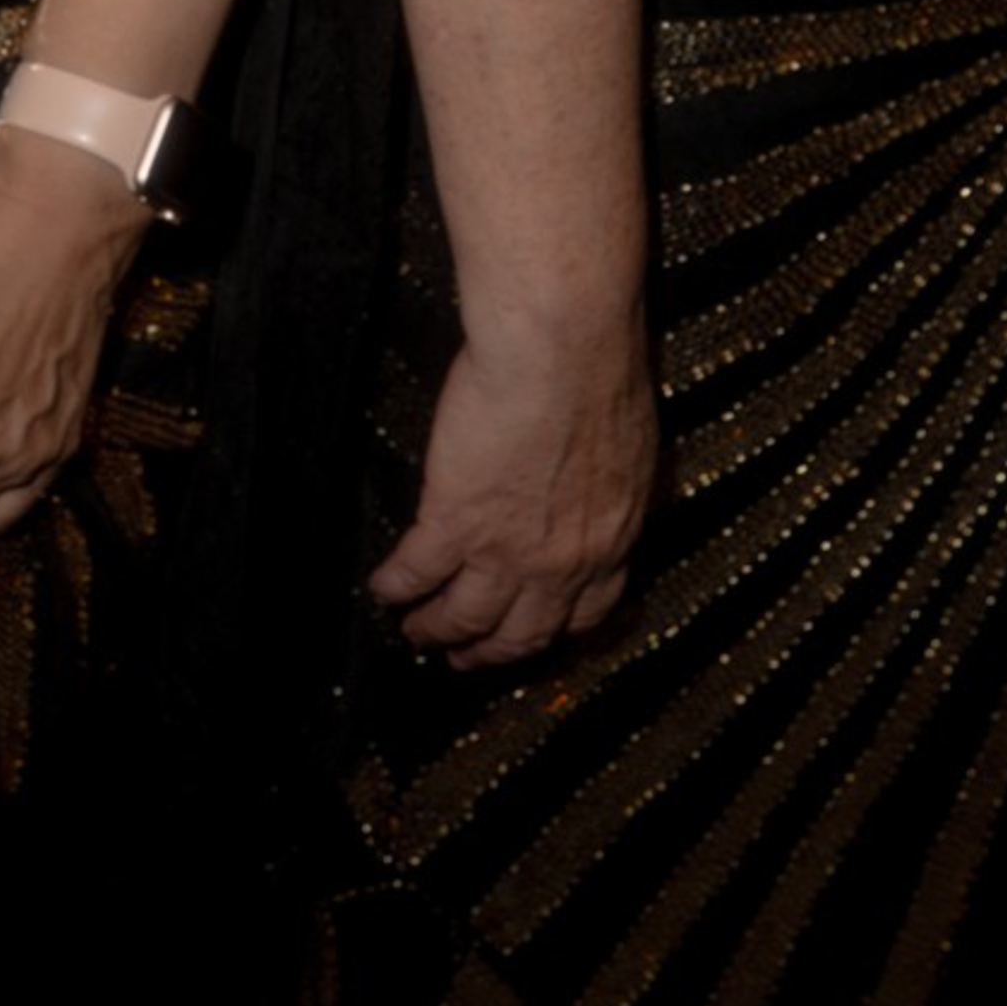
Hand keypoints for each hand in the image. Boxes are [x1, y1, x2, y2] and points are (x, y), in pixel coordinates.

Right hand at [370, 330, 657, 668]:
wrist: (565, 347)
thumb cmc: (600, 368)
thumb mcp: (625, 445)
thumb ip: (604, 483)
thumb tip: (586, 484)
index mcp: (611, 536)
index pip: (587, 610)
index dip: (552, 629)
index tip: (534, 634)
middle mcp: (564, 560)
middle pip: (523, 630)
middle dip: (490, 651)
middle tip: (466, 659)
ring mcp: (508, 549)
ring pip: (465, 615)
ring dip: (436, 630)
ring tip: (415, 633)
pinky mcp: (456, 521)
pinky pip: (417, 570)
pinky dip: (395, 587)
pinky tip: (380, 588)